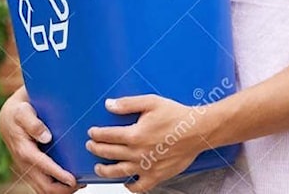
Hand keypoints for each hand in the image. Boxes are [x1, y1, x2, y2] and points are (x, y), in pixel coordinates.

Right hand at [0, 86, 83, 193]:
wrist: (8, 117)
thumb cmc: (18, 112)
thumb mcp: (23, 112)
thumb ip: (33, 123)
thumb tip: (46, 137)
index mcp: (24, 150)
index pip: (43, 168)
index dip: (59, 176)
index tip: (73, 179)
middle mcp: (25, 164)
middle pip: (45, 187)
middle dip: (64, 189)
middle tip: (81, 182)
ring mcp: (28, 169)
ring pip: (44, 190)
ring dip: (61, 190)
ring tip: (79, 182)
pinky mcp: (32, 170)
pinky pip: (43, 185)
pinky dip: (57, 186)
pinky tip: (70, 179)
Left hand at [87, 95, 205, 192]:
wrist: (197, 131)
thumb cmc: (176, 115)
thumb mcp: (151, 102)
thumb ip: (127, 104)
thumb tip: (109, 105)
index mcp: (134, 134)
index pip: (107, 136)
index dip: (96, 134)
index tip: (92, 132)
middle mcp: (137, 153)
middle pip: (109, 153)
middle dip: (96, 149)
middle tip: (91, 146)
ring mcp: (146, 166)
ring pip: (119, 172)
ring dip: (105, 171)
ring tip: (98, 168)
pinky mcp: (157, 176)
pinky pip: (139, 187)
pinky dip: (130, 187)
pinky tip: (126, 183)